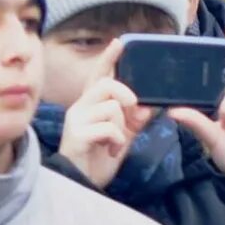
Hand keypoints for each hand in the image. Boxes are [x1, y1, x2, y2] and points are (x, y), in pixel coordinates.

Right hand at [55, 70, 157, 187]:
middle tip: (133, 111)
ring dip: (121, 127)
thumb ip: (134, 120)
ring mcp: (76, 119)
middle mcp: (80, 107)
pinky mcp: (76, 134)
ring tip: (115, 144)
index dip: (108, 59)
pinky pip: (107, 127)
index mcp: (91, 105)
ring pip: (110, 107)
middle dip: (126, 94)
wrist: (81, 182)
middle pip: (106, 84)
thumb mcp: (122, 136)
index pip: (98, 75)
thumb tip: (148, 106)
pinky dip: (116, 140)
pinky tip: (110, 151)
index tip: (120, 42)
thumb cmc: (98, 158)